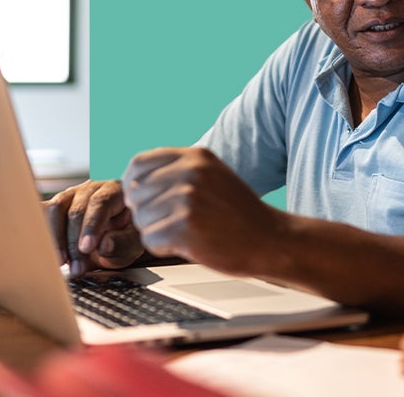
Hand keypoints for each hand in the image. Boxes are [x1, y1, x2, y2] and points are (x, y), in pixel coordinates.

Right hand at [44, 179, 143, 275]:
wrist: (119, 233)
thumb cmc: (128, 234)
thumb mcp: (135, 242)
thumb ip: (123, 243)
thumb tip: (104, 245)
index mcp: (116, 190)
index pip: (100, 203)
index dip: (91, 225)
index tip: (87, 247)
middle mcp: (92, 188)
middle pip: (76, 209)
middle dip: (74, 242)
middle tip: (77, 268)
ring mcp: (73, 194)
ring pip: (55, 208)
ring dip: (55, 238)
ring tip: (62, 262)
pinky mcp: (58, 204)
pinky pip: (44, 212)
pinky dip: (41, 230)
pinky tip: (44, 250)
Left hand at [121, 147, 285, 274]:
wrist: (270, 239)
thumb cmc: (239, 213)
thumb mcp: (212, 175)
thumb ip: (177, 170)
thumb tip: (132, 179)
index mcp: (195, 156)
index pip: (138, 164)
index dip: (133, 184)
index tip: (140, 199)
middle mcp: (190, 173)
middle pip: (136, 193)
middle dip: (146, 212)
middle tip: (172, 222)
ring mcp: (188, 200)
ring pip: (140, 219)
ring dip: (156, 231)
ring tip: (186, 232)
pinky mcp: (185, 228)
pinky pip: (150, 240)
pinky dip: (163, 247)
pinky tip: (188, 244)